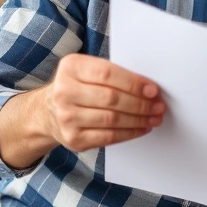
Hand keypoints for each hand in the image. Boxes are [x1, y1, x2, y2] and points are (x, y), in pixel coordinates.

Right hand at [38, 53, 165, 151]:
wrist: (47, 112)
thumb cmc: (77, 87)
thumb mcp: (87, 70)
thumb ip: (113, 74)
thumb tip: (148, 87)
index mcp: (71, 67)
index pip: (107, 74)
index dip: (133, 83)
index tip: (153, 90)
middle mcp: (64, 92)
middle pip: (111, 99)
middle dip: (141, 103)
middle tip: (159, 106)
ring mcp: (66, 117)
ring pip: (112, 119)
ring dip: (139, 119)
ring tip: (154, 117)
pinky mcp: (73, 138)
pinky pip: (108, 137)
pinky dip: (130, 133)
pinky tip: (142, 128)